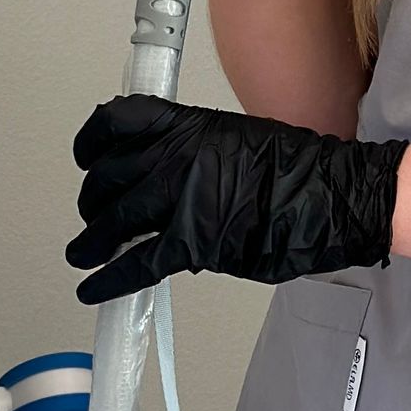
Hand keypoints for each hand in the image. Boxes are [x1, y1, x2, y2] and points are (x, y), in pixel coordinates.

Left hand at [66, 94, 406, 303]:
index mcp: (185, 124)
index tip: (85, 156)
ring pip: (113, 220)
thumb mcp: (234, 136)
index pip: (117, 121)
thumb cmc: (295, 168)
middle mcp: (174, 156)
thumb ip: (191, 149)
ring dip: (91, 242)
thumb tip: (163, 171)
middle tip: (92, 215)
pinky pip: (136, 263)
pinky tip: (91, 289)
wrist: (329, 196)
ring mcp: (179, 199)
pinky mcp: (190, 243)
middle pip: (107, 176)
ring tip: (80, 254)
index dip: (91, 142)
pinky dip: (108, 280)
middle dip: (93, 201)